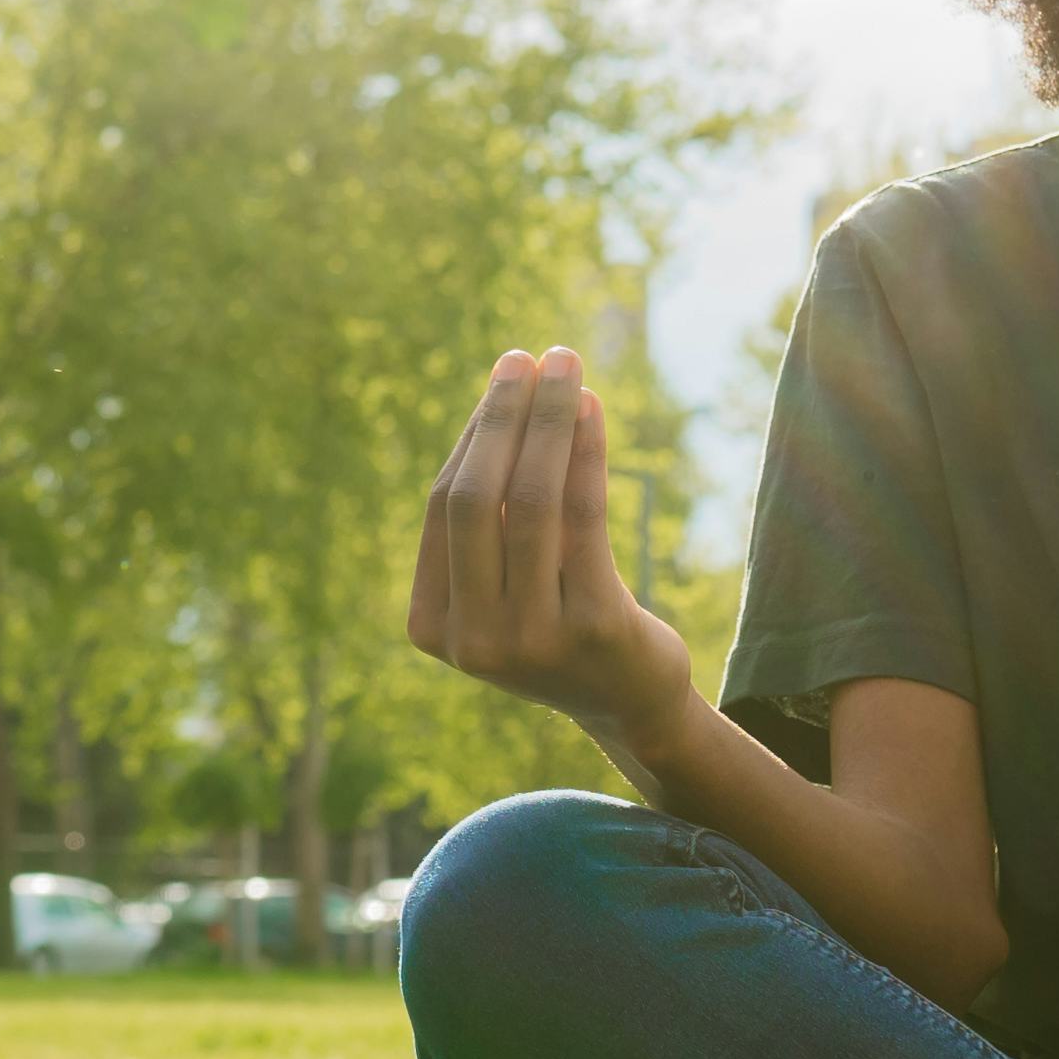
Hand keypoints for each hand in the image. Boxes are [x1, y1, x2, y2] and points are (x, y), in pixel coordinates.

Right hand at [411, 345, 696, 764]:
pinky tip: (593, 410)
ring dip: (549, 421)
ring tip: (567, 365)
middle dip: (502, 417)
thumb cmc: (556, 620)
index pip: (443, 507)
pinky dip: (586, 453)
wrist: (627, 701)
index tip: (506, 378)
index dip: (472, 434)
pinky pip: (583, 519)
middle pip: (477, 500)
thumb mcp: (503, 579)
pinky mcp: (593, 627)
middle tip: (527, 357)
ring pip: (531, 502)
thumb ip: (489, 515)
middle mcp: (473, 639)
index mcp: (431, 626)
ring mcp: (530, 639)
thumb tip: (504, 395)